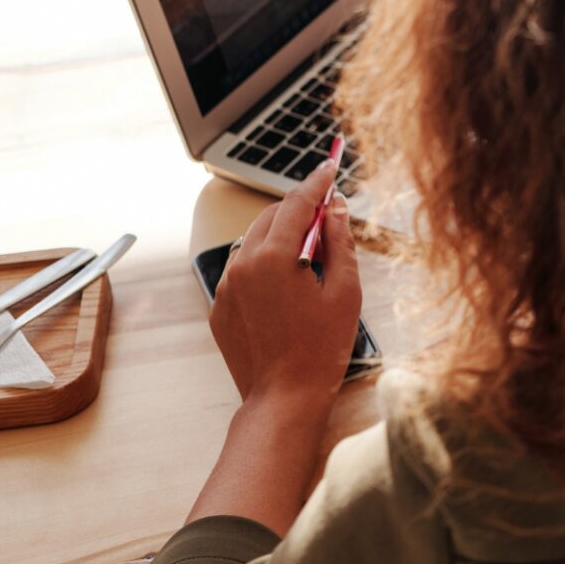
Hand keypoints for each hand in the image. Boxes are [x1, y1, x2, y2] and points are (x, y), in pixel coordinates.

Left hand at [211, 161, 362, 413]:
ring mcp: (227, 287)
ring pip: (254, 242)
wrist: (284, 398)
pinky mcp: (220, 307)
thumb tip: (335, 208)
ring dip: (280, 236)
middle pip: (272, 216)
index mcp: (274, 257)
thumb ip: (339, 242)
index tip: (330, 165)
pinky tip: (288, 284)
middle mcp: (243, 265)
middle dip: (300, 209)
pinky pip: (243, 270)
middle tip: (329, 215)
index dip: (317, 181)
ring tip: (310, 256)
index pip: (297, 203)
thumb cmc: (321, 348)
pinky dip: (265, 264)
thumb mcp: (344, 290)